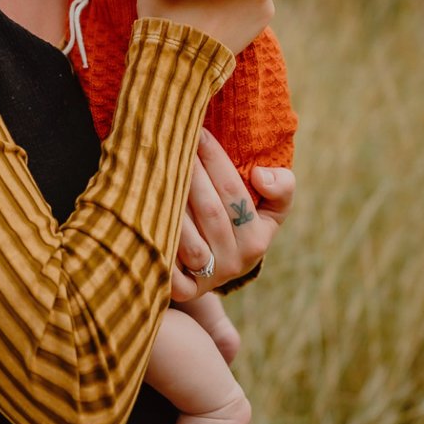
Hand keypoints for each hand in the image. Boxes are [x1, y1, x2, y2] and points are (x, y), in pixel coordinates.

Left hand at [169, 129, 293, 301]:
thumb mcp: (268, 210)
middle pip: (209, 211)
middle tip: (169, 143)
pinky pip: (169, 269)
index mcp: (258, 239)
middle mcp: (236, 261)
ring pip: (187, 237)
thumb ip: (281, 188)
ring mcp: (209, 277)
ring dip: (170, 203)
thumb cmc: (238, 225)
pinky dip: (158, 244)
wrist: (214, 269)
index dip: (216, 160)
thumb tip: (260, 175)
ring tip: (153, 170)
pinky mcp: (183, 290)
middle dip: (189, 173)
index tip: (198, 133)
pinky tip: (141, 213)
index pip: (236, 192)